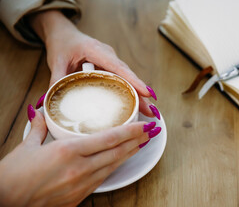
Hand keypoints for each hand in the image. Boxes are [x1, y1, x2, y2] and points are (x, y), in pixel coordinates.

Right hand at [0, 106, 159, 206]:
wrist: (3, 205)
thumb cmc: (12, 177)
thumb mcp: (27, 147)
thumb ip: (39, 127)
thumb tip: (41, 112)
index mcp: (69, 151)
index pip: (110, 138)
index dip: (131, 131)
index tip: (145, 125)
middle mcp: (80, 167)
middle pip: (117, 151)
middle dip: (137, 141)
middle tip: (152, 131)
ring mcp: (81, 185)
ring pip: (113, 166)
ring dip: (129, 154)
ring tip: (142, 144)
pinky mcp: (78, 198)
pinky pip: (101, 179)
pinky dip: (114, 168)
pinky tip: (119, 161)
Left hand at [29, 10, 158, 117]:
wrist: (63, 33)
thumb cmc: (62, 44)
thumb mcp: (56, 62)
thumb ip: (56, 80)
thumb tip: (52, 102)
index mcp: (96, 50)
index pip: (118, 67)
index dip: (133, 81)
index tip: (146, 93)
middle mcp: (108, 54)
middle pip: (127, 76)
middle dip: (140, 93)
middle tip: (151, 111)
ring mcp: (111, 60)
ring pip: (127, 78)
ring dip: (137, 94)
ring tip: (147, 111)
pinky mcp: (111, 66)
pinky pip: (122, 79)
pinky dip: (129, 91)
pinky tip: (135, 105)